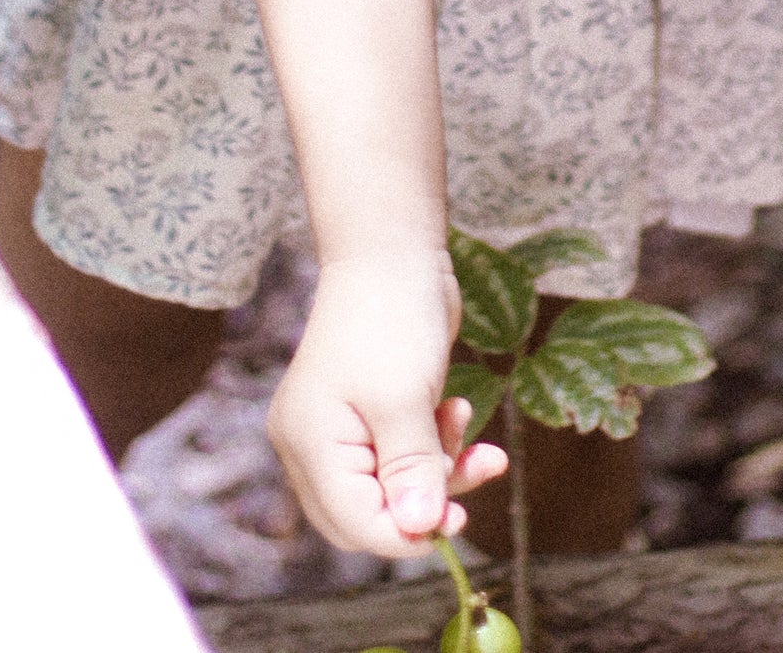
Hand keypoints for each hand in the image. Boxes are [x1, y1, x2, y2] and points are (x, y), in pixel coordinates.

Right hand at [267, 248, 508, 556]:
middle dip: (425, 502)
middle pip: (370, 514)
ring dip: (440, 467)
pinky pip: (402, 455)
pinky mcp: (369, 414)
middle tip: (473, 475)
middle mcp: (315, 445)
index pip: (355, 523)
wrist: (393, 250)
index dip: (406, 532)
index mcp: (309, 445)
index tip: (457, 518)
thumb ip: (412, 470)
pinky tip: (458, 410)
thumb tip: (421, 529)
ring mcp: (340, 430)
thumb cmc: (391, 317)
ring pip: (392, 487)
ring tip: (471, 429)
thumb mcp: (405, 399)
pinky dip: (435, 444)